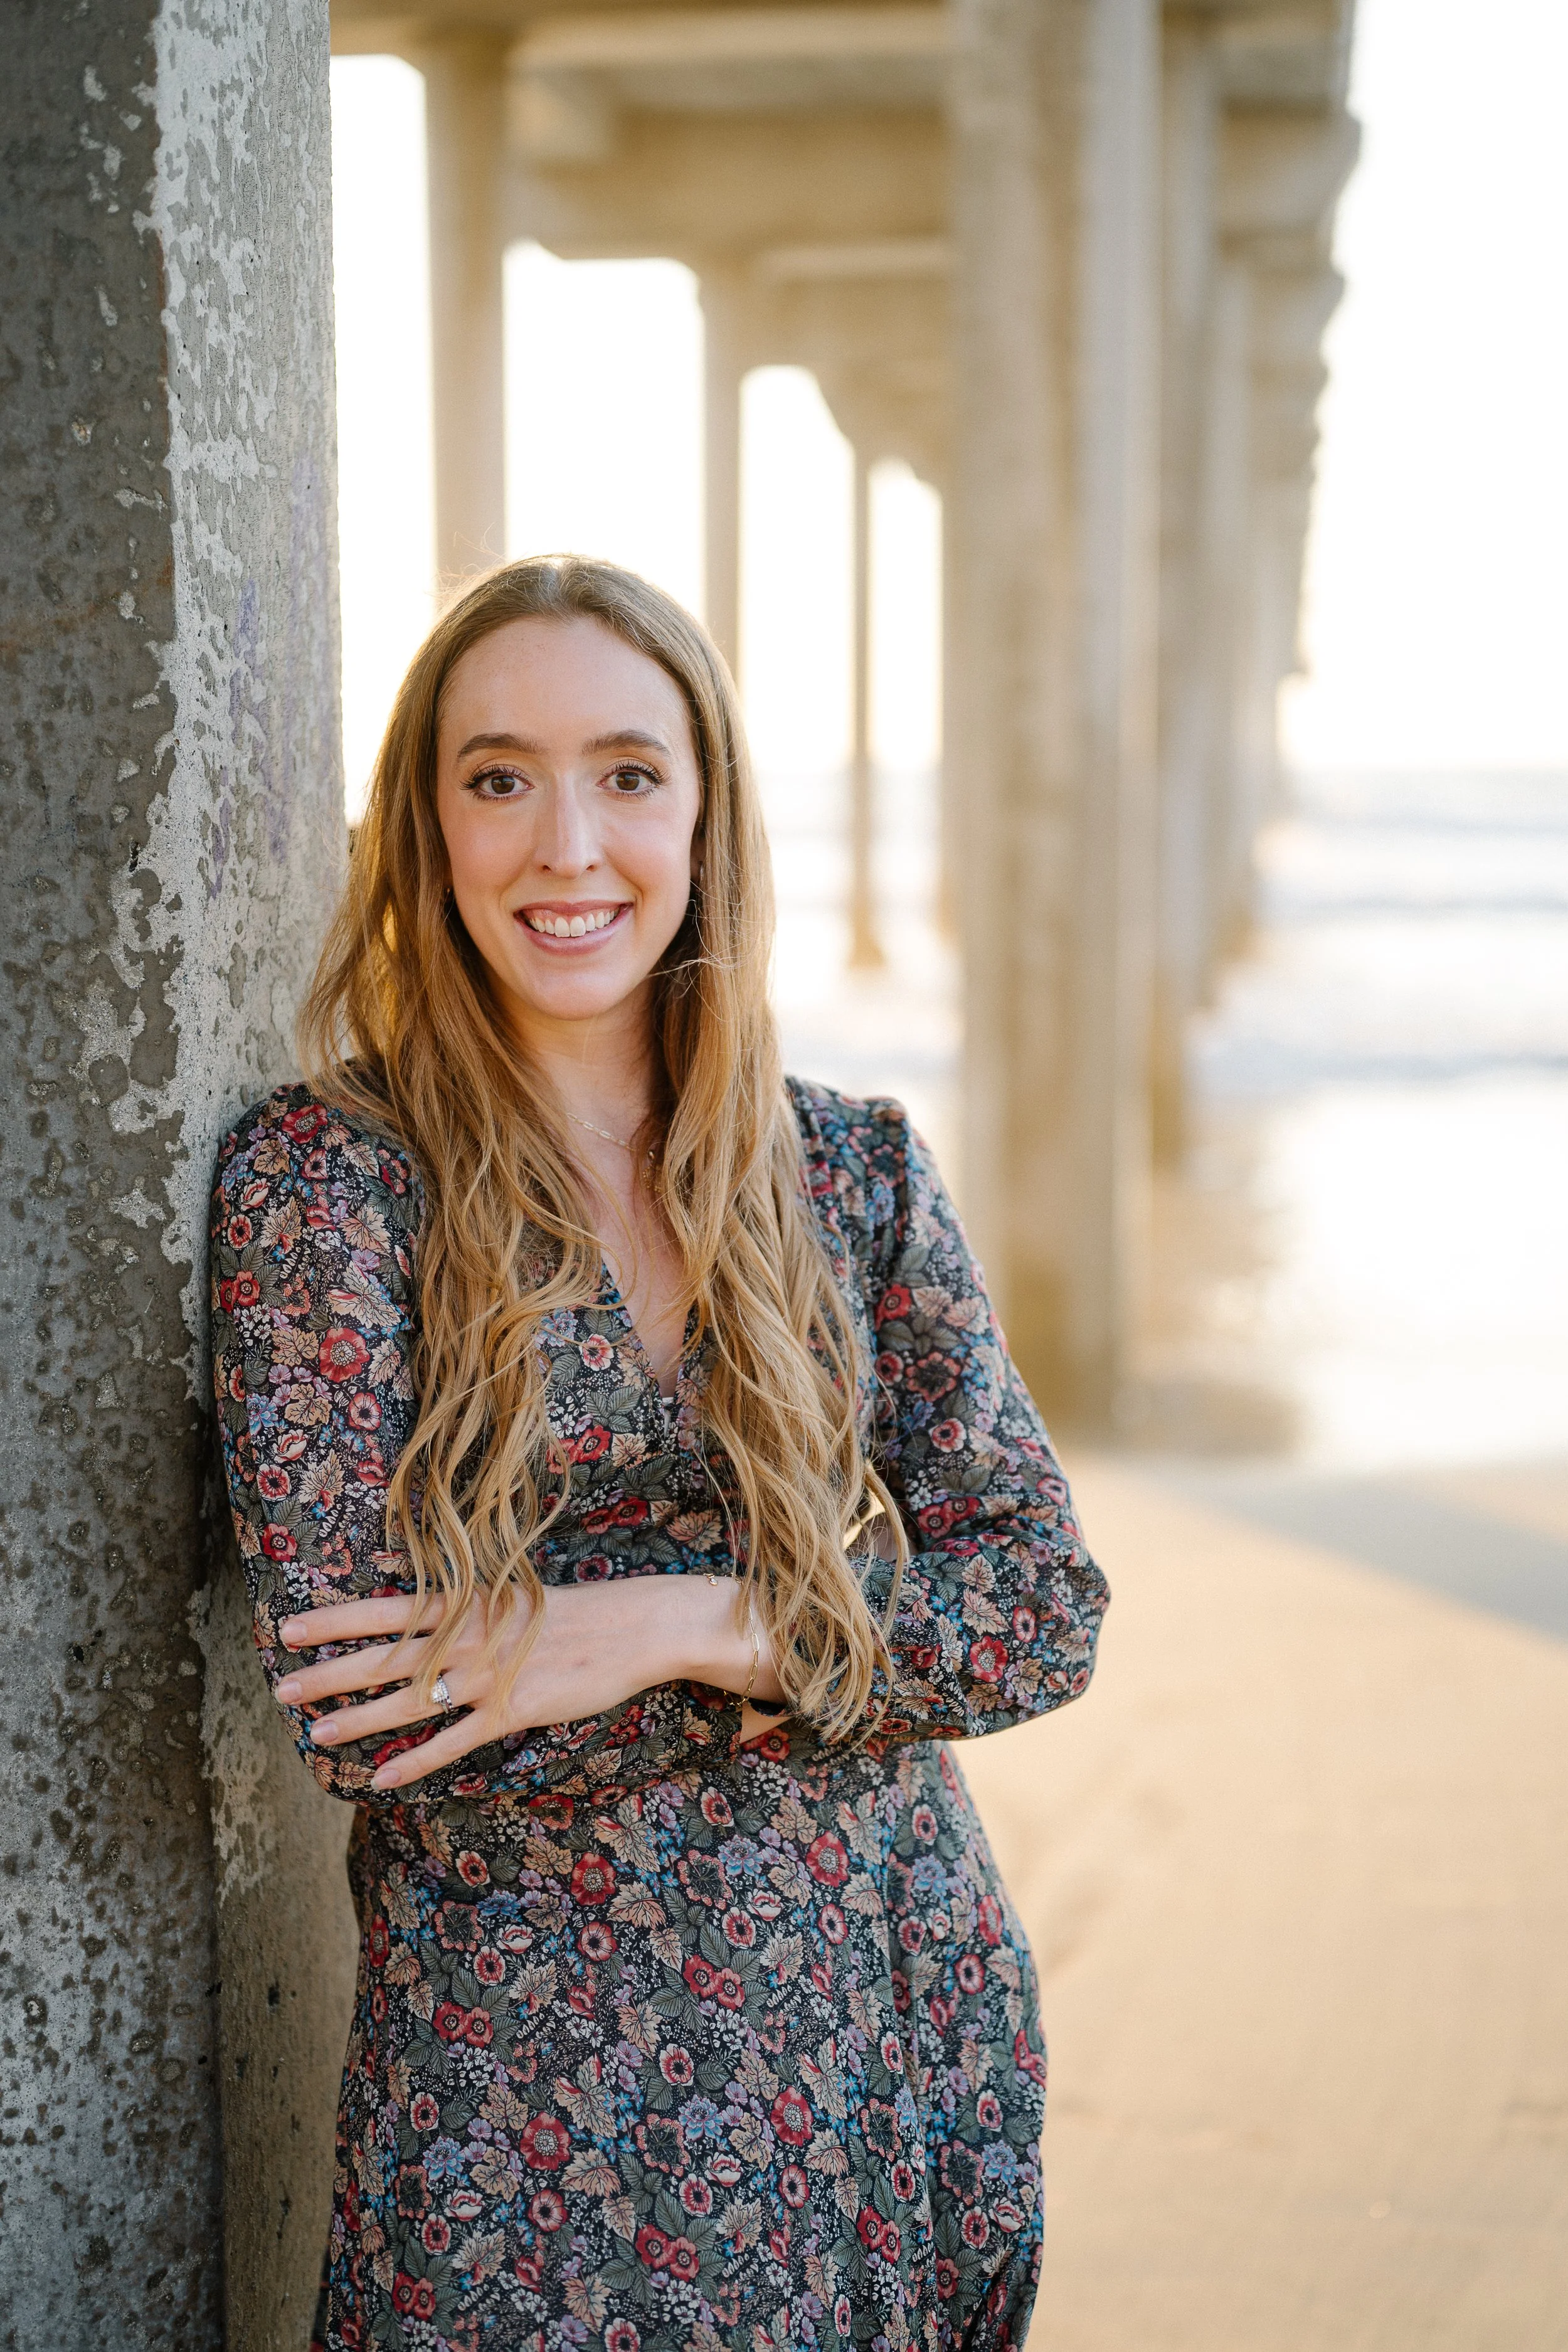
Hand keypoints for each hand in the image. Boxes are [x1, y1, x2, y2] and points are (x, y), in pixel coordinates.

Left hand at [274, 1573, 781, 1790]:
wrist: (633, 1625)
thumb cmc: (574, 1611)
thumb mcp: (511, 1599)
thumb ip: (466, 1613)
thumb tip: (423, 1621)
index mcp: (467, 1604)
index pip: (385, 1611)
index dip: (334, 1622)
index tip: (289, 1627)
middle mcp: (467, 1639)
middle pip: (384, 1659)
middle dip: (329, 1674)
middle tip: (281, 1689)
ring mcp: (488, 1676)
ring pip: (409, 1703)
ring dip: (359, 1720)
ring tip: (316, 1734)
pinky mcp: (513, 1710)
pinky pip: (453, 1743)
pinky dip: (415, 1762)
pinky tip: (381, 1779)